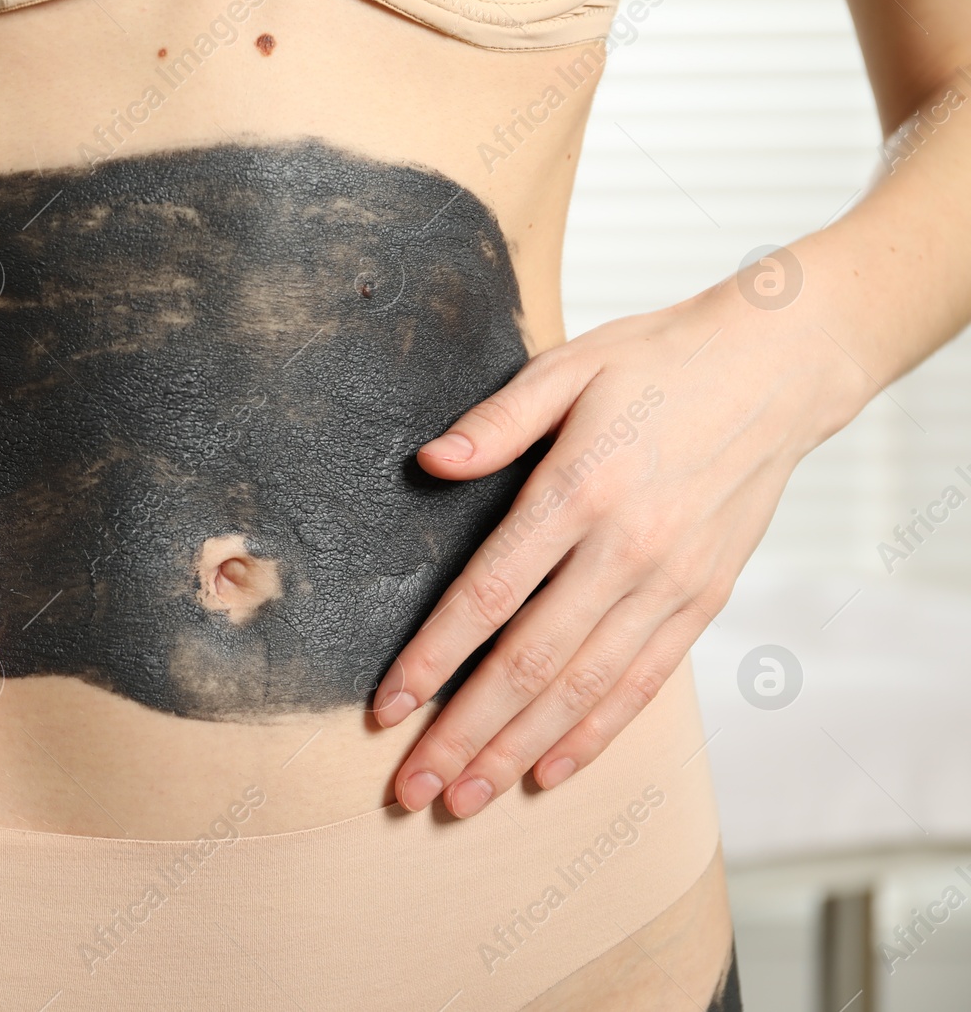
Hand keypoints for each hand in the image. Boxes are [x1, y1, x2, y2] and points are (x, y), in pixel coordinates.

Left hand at [371, 276, 867, 817]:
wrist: (777, 370)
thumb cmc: (659, 363)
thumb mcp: (569, 366)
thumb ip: (497, 421)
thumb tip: (431, 462)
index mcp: (580, 490)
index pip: (488, 597)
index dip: (433, 660)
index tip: (387, 709)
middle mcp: (627, 550)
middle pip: (529, 664)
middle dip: (464, 734)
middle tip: (412, 788)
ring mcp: (671, 584)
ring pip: (584, 691)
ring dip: (518, 752)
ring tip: (465, 801)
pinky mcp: (703, 601)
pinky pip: (643, 686)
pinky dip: (595, 736)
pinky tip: (548, 773)